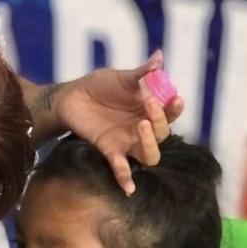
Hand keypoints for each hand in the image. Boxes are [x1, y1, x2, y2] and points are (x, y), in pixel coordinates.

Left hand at [39, 51, 183, 193]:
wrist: (72, 97)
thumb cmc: (100, 86)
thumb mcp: (121, 77)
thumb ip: (141, 73)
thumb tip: (160, 58)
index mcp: (150, 110)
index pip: (170, 114)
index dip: (174, 108)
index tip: (174, 98)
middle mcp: (143, 129)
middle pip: (163, 134)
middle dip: (160, 119)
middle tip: (149, 103)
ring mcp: (128, 142)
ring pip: (150, 154)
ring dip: (150, 143)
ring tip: (140, 125)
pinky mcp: (110, 150)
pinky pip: (121, 168)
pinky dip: (126, 178)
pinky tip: (129, 189)